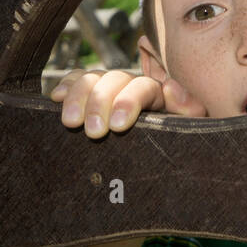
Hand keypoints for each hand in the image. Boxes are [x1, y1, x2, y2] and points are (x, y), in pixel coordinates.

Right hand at [49, 68, 206, 138]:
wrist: (161, 166)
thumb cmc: (177, 147)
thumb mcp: (190, 131)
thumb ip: (188, 110)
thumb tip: (171, 88)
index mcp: (158, 93)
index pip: (143, 87)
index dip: (128, 102)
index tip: (117, 126)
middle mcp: (132, 87)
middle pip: (113, 80)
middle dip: (100, 103)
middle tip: (93, 133)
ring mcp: (110, 91)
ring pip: (92, 79)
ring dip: (79, 96)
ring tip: (70, 122)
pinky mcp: (90, 99)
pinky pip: (77, 81)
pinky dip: (67, 85)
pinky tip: (56, 97)